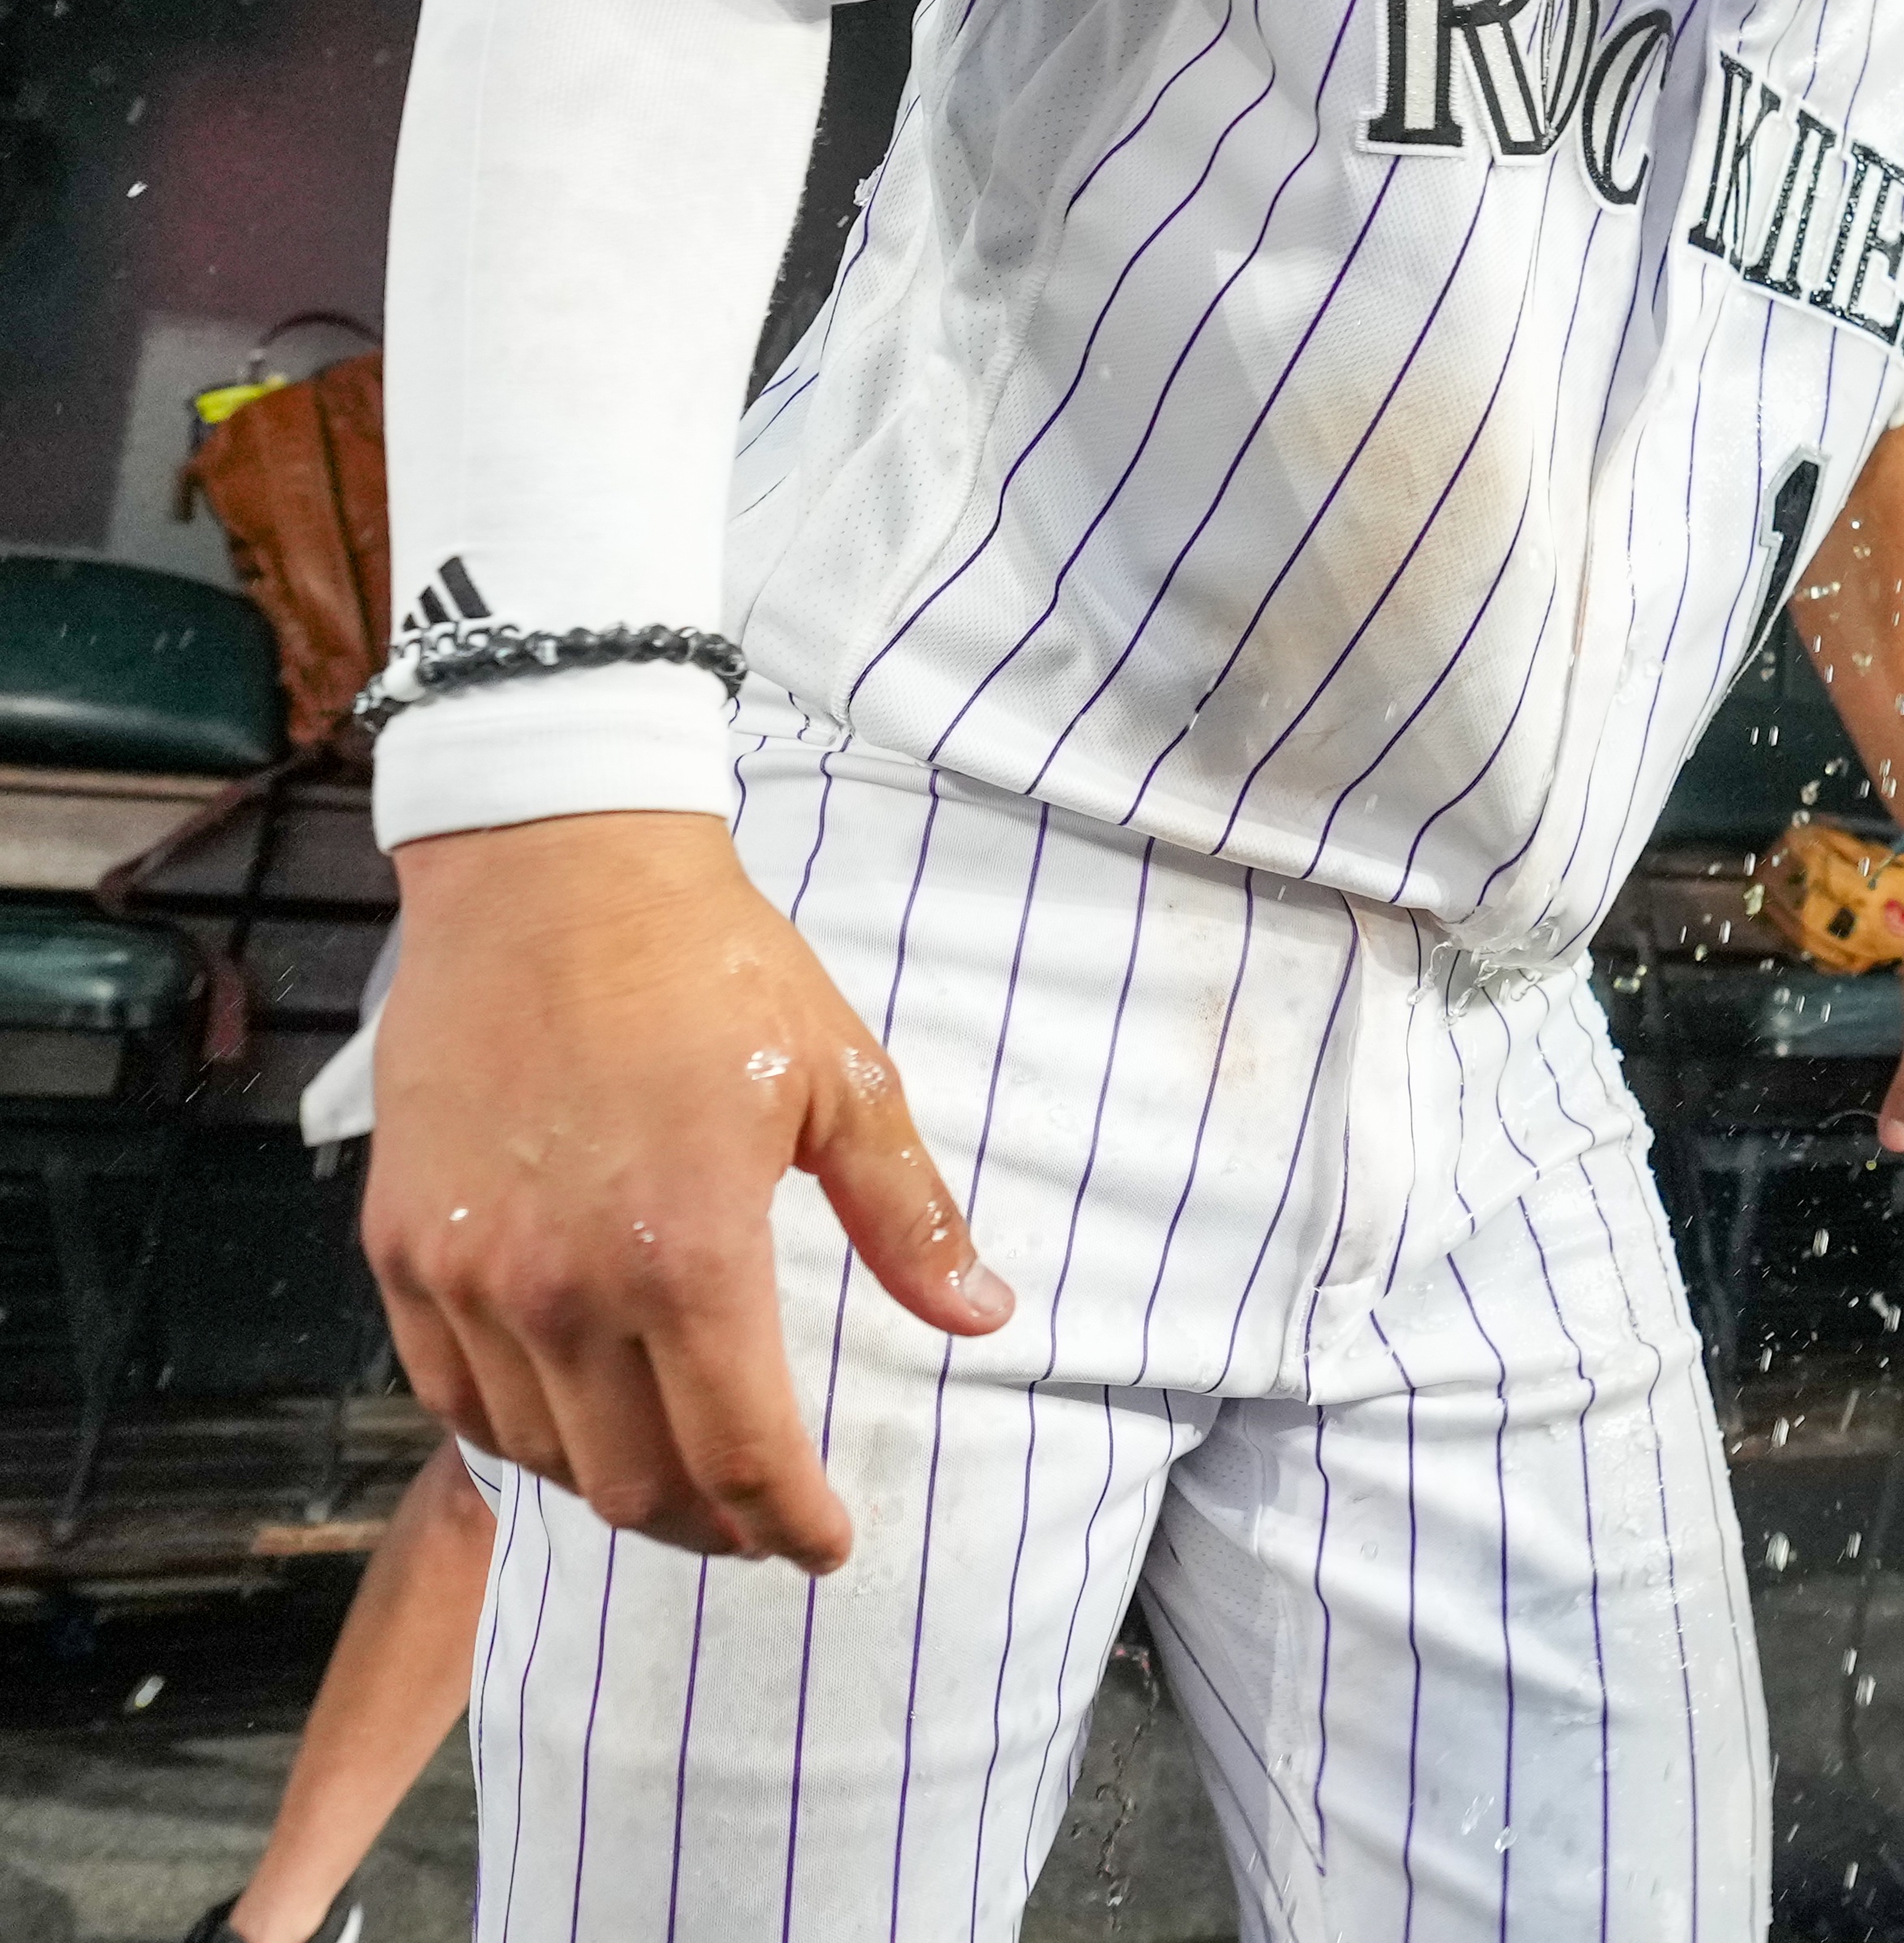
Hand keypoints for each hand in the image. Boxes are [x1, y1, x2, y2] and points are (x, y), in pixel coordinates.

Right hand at [365, 812, 1011, 1572]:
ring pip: (541, 1457)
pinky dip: (518, 1436)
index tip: (827, 1545)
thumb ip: (909, 1217)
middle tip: (761, 1522)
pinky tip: (573, 1419)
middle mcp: (564, 1288)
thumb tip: (986, 1318)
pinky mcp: (404, 1247)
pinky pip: (451, 1398)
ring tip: (679, 1475)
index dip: (790, 1525)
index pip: (742, 1456)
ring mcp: (469, 1274)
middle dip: (712, 1530)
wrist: (555, 872)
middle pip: (637, 1485)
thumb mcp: (843, 1081)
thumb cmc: (712, 966)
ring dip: (617, 1489)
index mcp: (689, 1253)